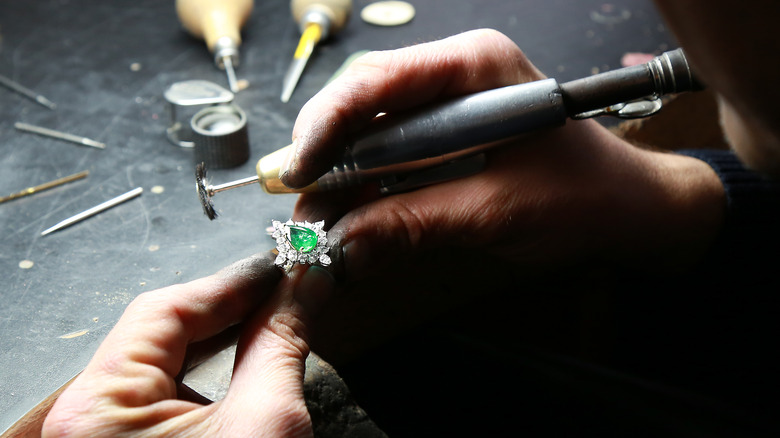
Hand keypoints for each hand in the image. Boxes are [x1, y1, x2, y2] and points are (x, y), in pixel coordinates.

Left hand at [43, 253, 334, 436]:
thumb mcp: (267, 423)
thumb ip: (282, 342)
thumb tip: (305, 286)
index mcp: (97, 408)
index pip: (166, 309)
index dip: (231, 283)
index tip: (282, 268)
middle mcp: (85, 421)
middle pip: (161, 332)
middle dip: (230, 309)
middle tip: (286, 290)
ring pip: (164, 362)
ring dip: (223, 338)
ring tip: (272, 319)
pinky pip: (165, 395)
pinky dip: (210, 373)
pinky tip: (247, 360)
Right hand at [285, 29, 725, 284]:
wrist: (625, 208)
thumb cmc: (581, 195)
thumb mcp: (495, 210)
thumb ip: (415, 223)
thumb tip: (342, 242)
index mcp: (473, 65)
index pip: (378, 80)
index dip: (328, 123)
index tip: (299, 168)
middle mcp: (454, 74)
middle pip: (364, 100)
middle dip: (326, 149)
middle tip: (299, 196)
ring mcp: (448, 103)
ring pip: (371, 128)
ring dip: (342, 171)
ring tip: (319, 210)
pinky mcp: (446, 135)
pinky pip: (390, 152)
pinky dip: (367, 184)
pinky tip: (353, 211)